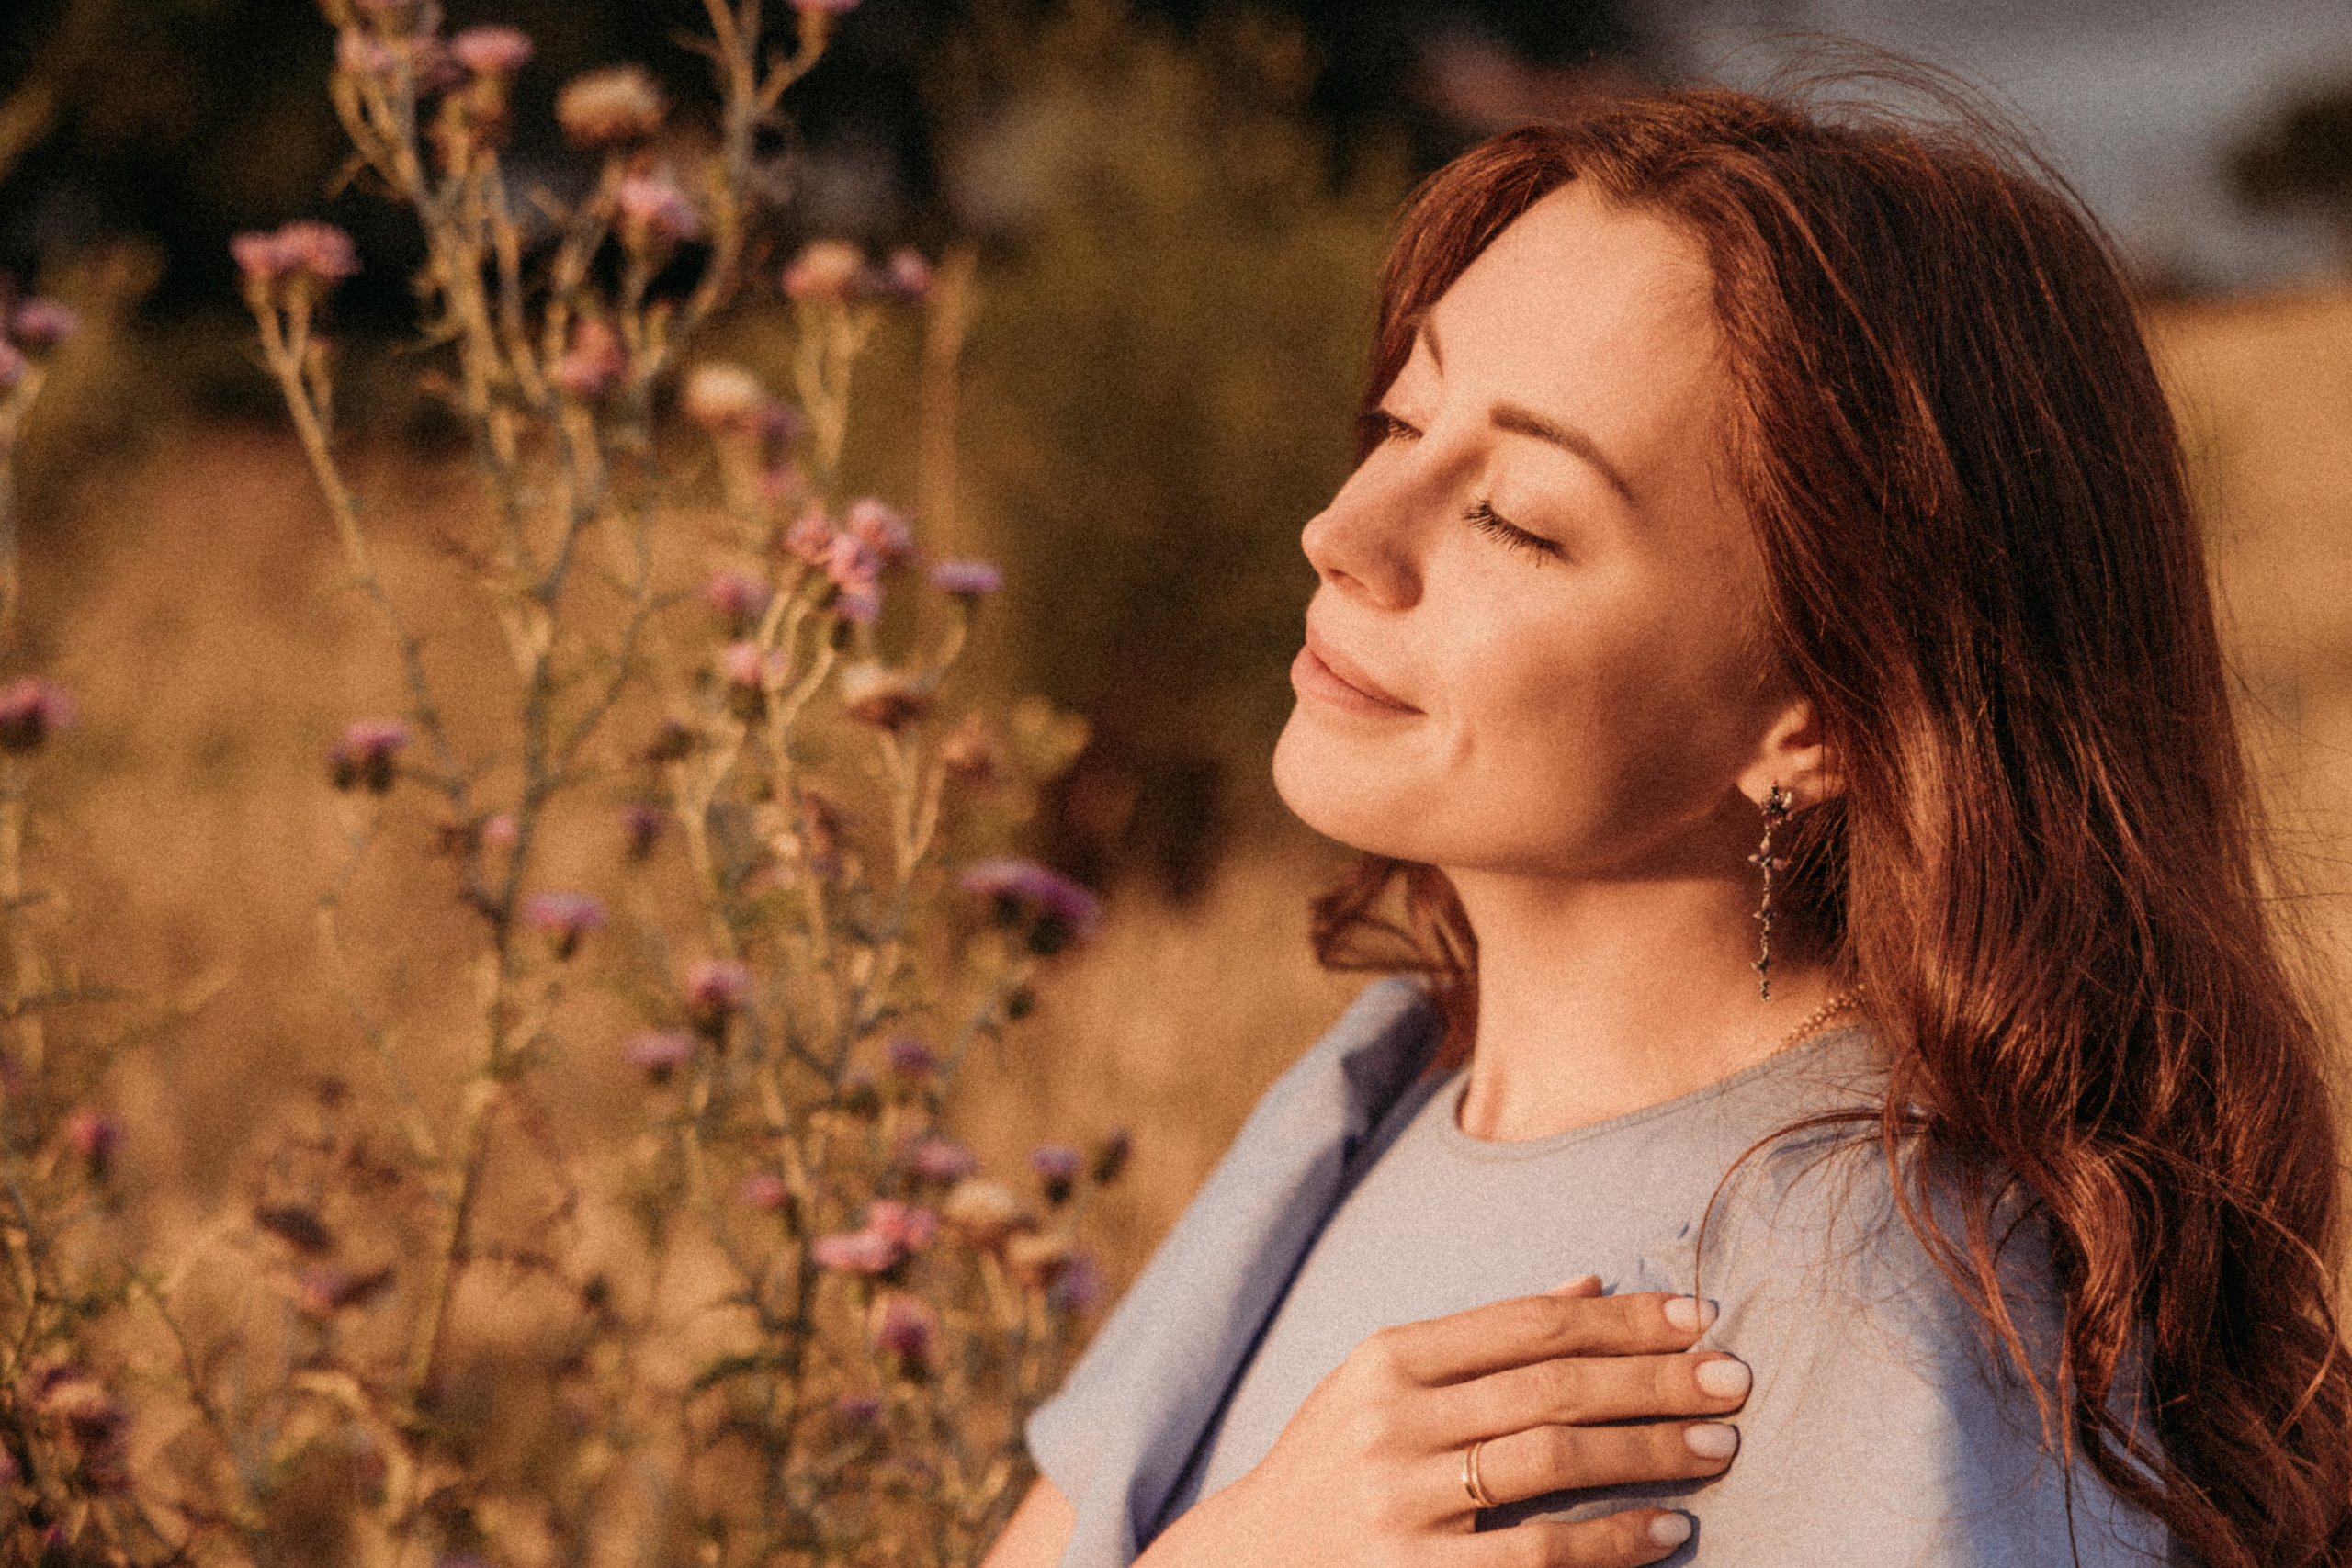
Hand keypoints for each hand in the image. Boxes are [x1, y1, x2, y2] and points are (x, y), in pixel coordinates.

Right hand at [1139, 1277, 1747, 1567]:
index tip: (1700, 1318)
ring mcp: (1401, 1500)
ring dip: (1647, 1451)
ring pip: (1550, 1461)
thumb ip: (1484, 1339)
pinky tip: (1667, 1529)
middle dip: (1656, 1379)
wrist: (1248, 1562)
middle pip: (1552, 1385)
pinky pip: (1535, 1554)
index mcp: (1389, 1357)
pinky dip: (1610, 1539)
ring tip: (1720, 1447)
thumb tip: (1592, 1287)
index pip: (1530, 1323)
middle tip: (1735, 1380)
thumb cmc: (1334, 1464)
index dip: (1624, 1318)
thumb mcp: (1384, 1383)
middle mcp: (1391, 1420)